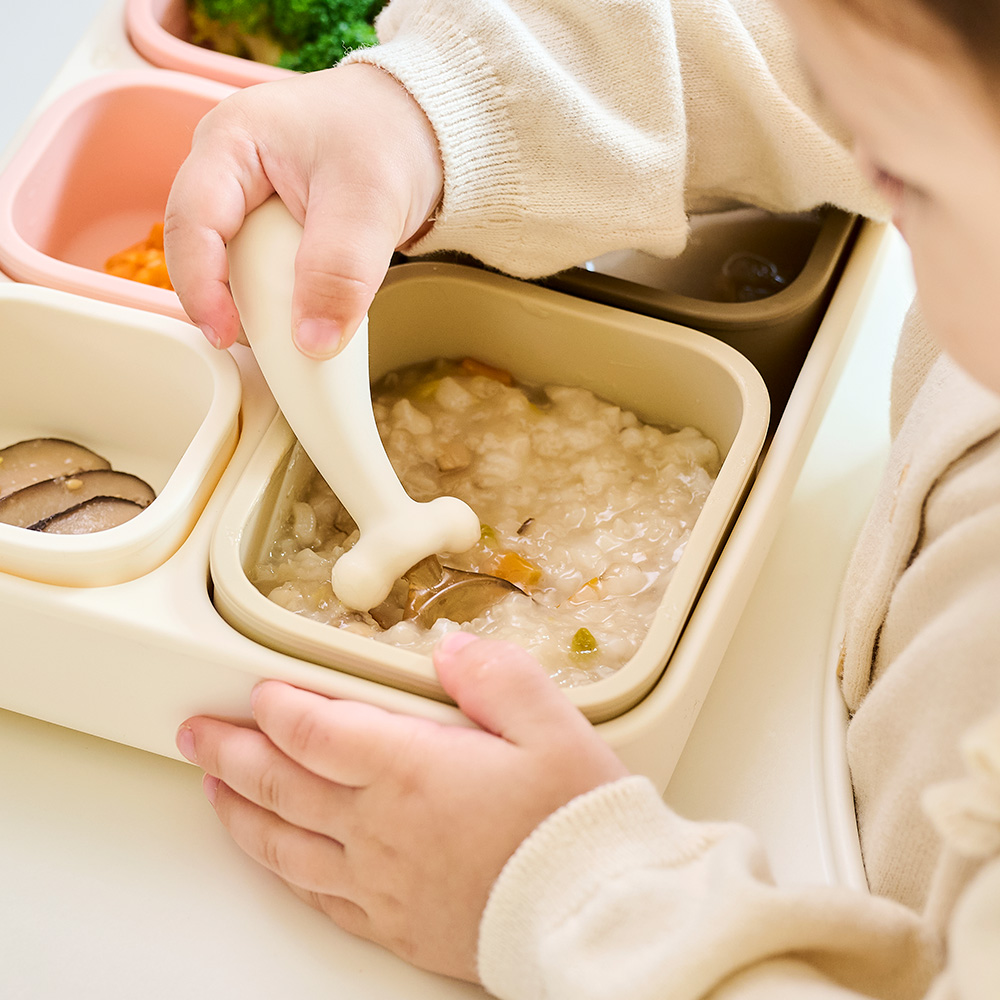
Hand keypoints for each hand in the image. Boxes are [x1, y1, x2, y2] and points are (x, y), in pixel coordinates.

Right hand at [164, 63, 442, 357]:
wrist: (418, 128)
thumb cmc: (387, 137)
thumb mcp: (370, 201)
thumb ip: (340, 269)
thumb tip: (312, 343)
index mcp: (230, 142)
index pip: (192, 224)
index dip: (202, 287)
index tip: (226, 336)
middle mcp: (222, 169)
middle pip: (206, 252)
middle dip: (238, 302)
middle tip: (280, 343)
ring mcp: (242, 198)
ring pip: (234, 269)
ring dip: (266, 304)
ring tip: (308, 324)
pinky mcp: (265, 225)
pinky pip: (261, 273)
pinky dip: (285, 299)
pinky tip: (315, 310)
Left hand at [175, 633, 628, 981]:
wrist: (592, 917)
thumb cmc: (574, 825)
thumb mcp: (551, 724)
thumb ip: (495, 675)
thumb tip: (452, 648)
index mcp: (411, 769)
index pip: (316, 730)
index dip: (278, 706)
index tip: (259, 690)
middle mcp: (380, 827)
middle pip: (281, 784)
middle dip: (230, 753)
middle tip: (196, 735)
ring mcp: (380, 882)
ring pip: (284, 844)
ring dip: (240, 812)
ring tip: (212, 792)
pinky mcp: (395, 923)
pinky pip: (319, 897)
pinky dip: (283, 871)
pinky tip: (276, 862)